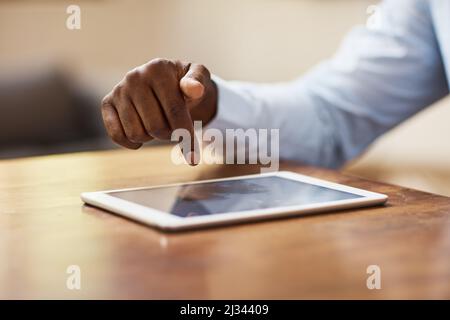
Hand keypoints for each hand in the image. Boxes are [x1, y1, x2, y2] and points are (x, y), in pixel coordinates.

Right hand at [101, 58, 217, 164]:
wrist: (167, 80)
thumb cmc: (186, 84)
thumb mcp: (200, 77)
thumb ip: (199, 82)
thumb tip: (195, 90)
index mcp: (158, 69)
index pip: (175, 111)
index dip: (186, 135)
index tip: (194, 156)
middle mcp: (135, 77)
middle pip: (156, 126)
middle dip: (170, 135)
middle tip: (175, 128)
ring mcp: (119, 90)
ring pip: (136, 134)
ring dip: (152, 137)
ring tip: (159, 124)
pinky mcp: (107, 103)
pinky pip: (116, 135)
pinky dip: (132, 143)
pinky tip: (143, 136)